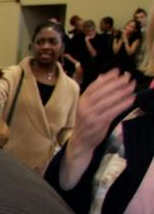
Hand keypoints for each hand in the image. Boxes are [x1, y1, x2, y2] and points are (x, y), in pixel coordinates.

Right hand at [58, 70, 134, 189]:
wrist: (80, 142)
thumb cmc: (86, 122)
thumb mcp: (87, 106)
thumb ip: (94, 93)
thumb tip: (102, 77)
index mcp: (81, 101)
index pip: (94, 86)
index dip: (107, 77)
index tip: (118, 71)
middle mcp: (84, 107)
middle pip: (102, 92)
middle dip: (117, 83)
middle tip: (128, 77)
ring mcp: (91, 116)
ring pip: (109, 101)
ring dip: (122, 92)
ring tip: (132, 86)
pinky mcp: (99, 124)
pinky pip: (113, 111)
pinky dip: (123, 104)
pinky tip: (131, 99)